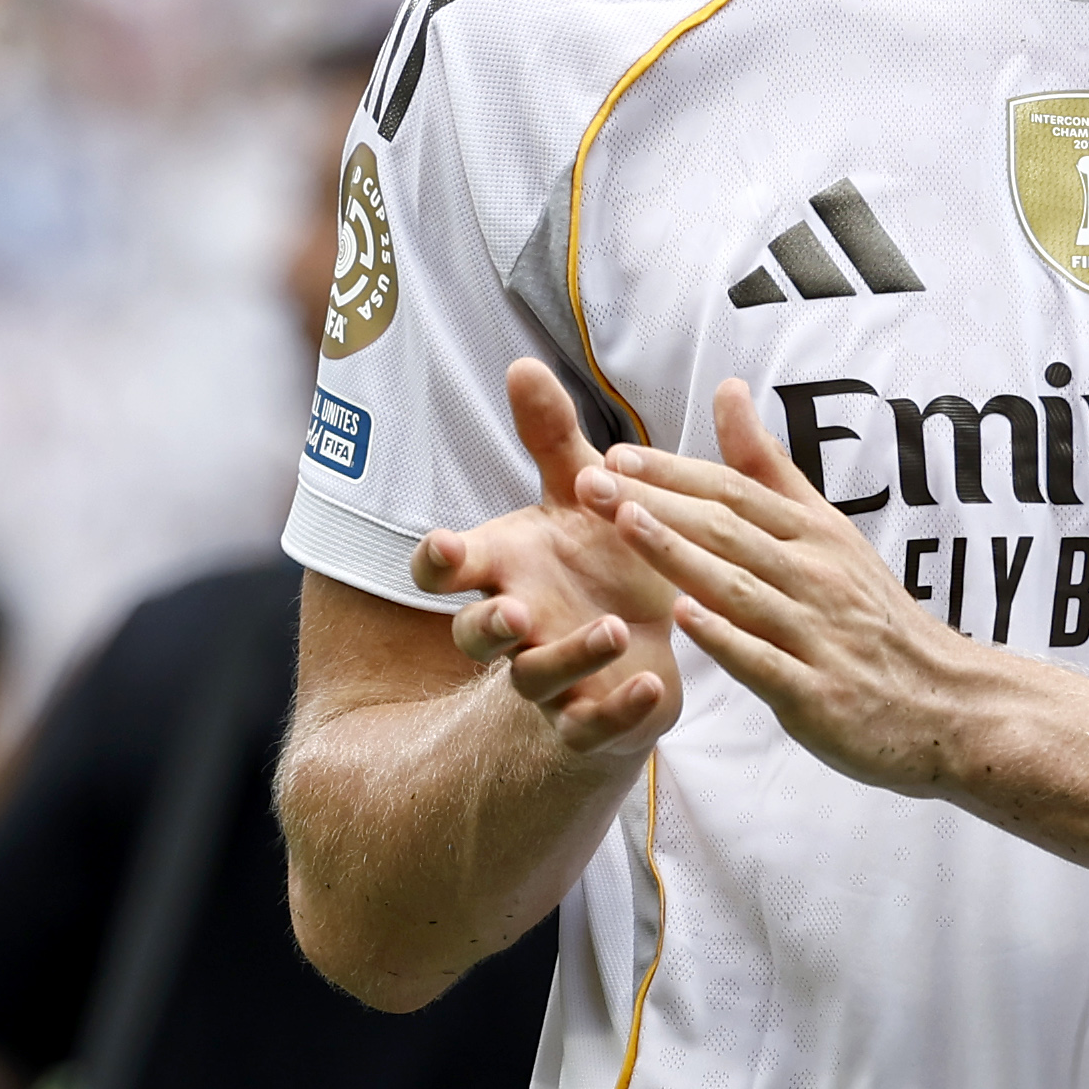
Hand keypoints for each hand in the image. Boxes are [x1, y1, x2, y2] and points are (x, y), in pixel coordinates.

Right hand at [409, 361, 685, 759]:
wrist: (652, 631)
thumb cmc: (600, 555)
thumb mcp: (582, 490)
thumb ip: (551, 435)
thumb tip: (522, 362)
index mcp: (503, 567)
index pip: (442, 570)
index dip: (436, 562)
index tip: (445, 547)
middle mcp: (516, 624)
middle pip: (473, 637)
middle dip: (489, 626)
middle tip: (517, 613)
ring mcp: (549, 676)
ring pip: (532, 680)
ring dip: (567, 657)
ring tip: (612, 628)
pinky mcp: (591, 716)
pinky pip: (591, 725)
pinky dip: (618, 709)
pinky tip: (650, 684)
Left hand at [580, 380, 998, 797]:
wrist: (947, 701)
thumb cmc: (874, 618)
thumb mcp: (830, 532)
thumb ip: (769, 469)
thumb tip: (727, 391)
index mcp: (816, 535)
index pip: (735, 492)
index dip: (674, 472)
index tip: (616, 454)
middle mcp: (816, 576)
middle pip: (727, 530)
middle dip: (655, 503)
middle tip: (591, 483)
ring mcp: (818, 635)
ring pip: (741, 587)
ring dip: (681, 555)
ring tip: (625, 527)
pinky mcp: (818, 693)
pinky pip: (766, 662)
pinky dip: (728, 638)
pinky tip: (686, 620)